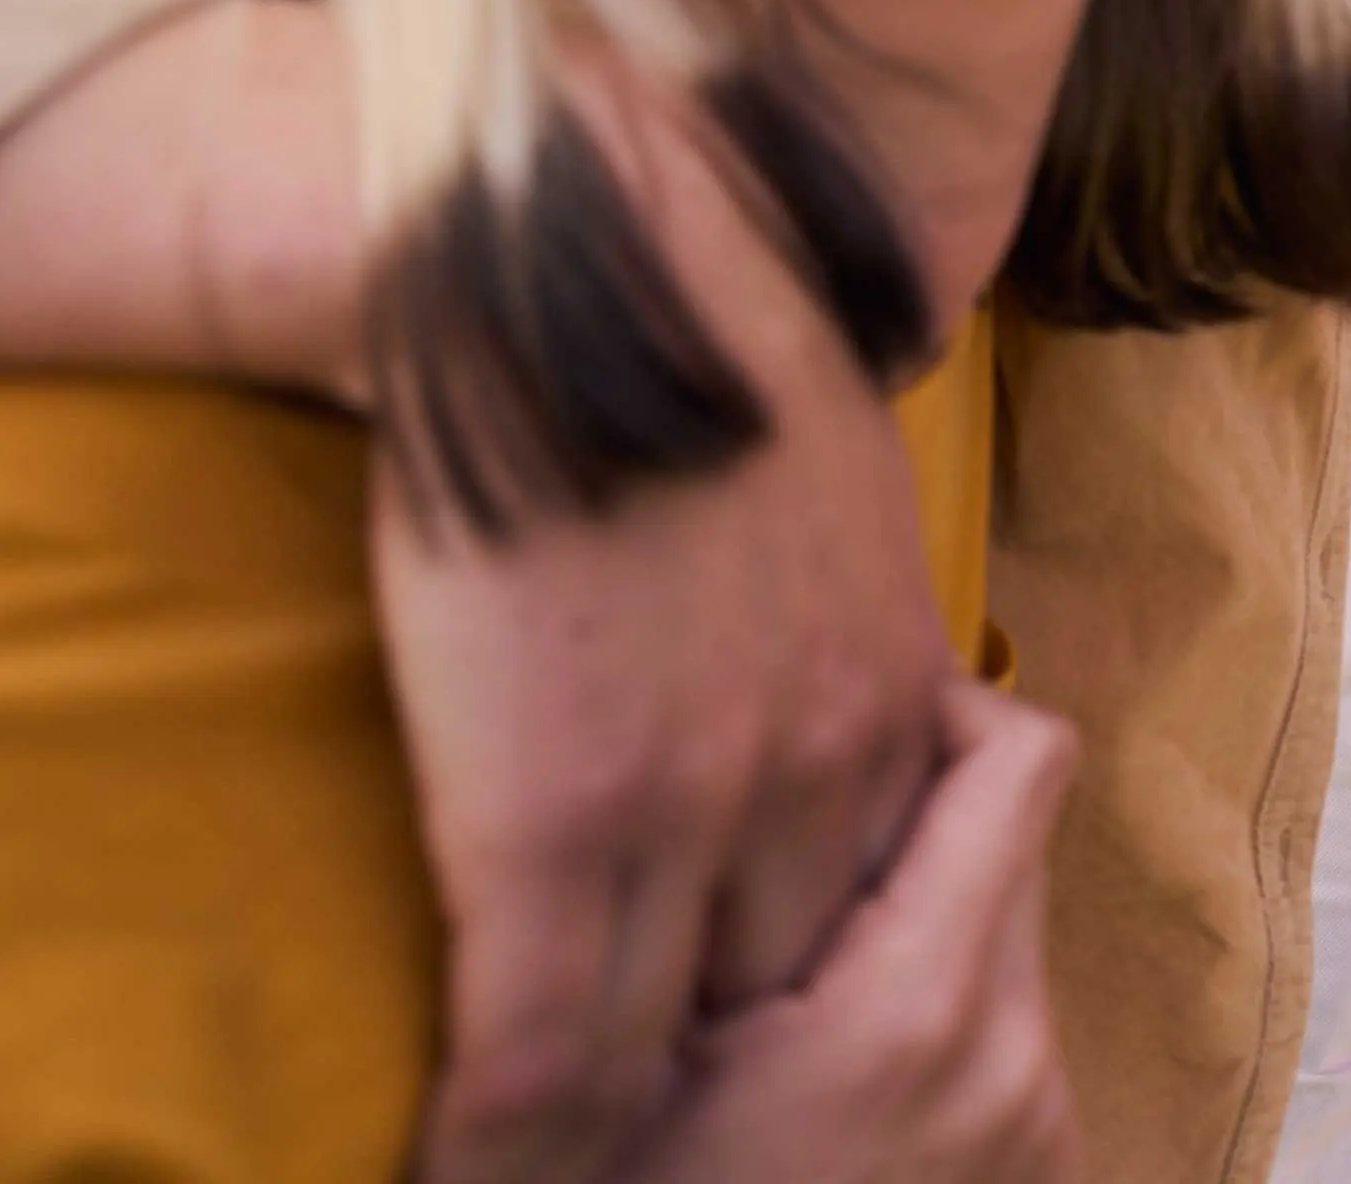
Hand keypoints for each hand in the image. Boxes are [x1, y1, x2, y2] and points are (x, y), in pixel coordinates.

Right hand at [391, 99, 953, 1183]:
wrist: (587, 259)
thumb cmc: (689, 339)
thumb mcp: (830, 478)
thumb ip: (829, 596)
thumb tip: (803, 629)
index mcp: (891, 686)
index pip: (876, 906)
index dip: (799, 989)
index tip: (749, 1053)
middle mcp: (825, 765)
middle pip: (787, 992)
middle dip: (724, 1072)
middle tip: (661, 1140)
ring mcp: (699, 803)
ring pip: (668, 1043)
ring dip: (603, 1125)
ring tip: (546, 1182)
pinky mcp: (562, 817)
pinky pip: (542, 1038)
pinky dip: (504, 1126)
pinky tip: (459, 1165)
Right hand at [601, 679, 1083, 1183]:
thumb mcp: (623, 1072)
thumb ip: (714, 912)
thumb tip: (741, 767)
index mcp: (921, 1006)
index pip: (1021, 761)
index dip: (945, 714)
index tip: (844, 739)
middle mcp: (1020, 1057)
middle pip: (1014, 846)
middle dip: (909, 839)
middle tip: (775, 887)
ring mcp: (1044, 1128)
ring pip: (1010, 944)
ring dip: (919, 939)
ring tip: (785, 1009)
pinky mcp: (1049, 1177)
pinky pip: (1012, 1041)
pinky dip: (939, 1029)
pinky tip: (831, 1092)